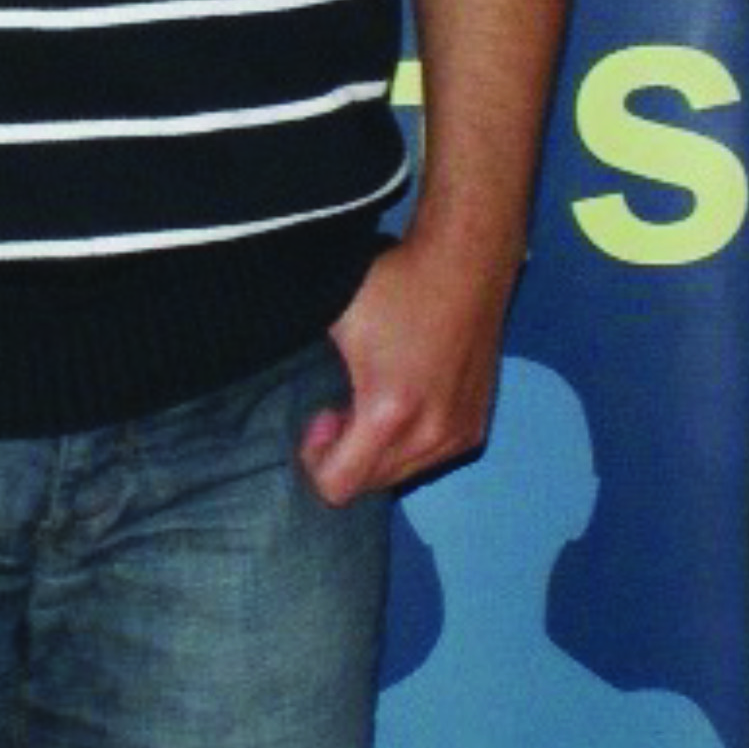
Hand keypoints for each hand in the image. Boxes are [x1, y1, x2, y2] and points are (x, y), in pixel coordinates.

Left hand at [301, 223, 518, 505]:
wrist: (465, 260)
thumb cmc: (396, 284)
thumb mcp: (334, 320)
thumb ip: (306, 369)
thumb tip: (272, 388)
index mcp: (390, 412)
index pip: (337, 487)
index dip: (316, 458)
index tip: (321, 415)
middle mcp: (431, 435)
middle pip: (369, 486)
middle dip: (347, 454)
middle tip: (342, 406)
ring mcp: (459, 433)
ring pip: (400, 475)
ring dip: (378, 450)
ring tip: (373, 401)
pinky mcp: (476, 425)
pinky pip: (430, 459)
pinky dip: (409, 443)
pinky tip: (406, 401)